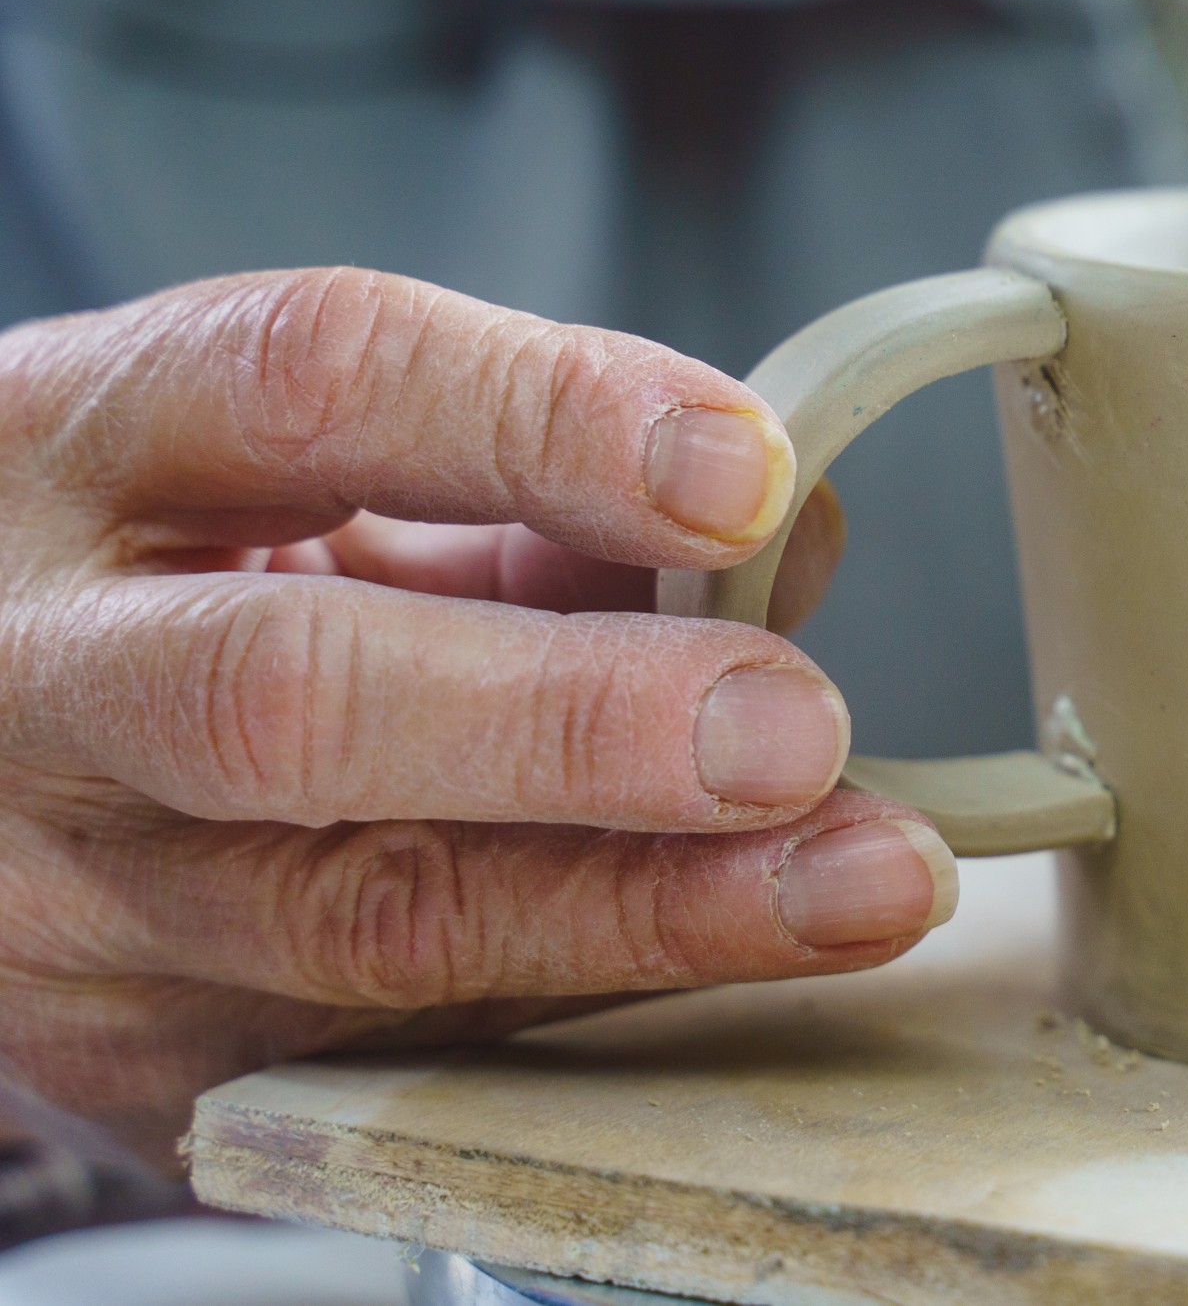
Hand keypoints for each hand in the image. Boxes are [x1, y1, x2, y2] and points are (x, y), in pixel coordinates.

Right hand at [0, 270, 953, 1161]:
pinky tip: (736, 952)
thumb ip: (524, 474)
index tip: (745, 472)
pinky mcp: (127, 1056)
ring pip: (362, 926)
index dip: (542, 420)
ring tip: (853, 879)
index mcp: (84, 442)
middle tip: (791, 730)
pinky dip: (597, 988)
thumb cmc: (158, 566)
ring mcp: (66, 894)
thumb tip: (790, 527)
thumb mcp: (288, 460)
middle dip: (575, 723)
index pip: (311, 384)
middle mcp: (45, 674)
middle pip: (294, 699)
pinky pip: (402, 1039)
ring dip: (650, 910)